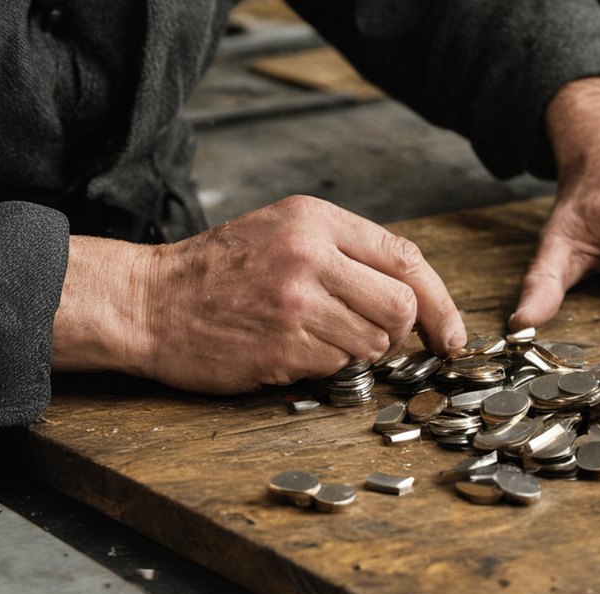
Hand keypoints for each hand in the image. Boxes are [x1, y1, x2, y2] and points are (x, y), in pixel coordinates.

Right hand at [52, 196, 464, 393]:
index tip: (450, 333)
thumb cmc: (218, 270)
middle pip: (402, 307)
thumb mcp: (283, 231)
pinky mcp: (283, 347)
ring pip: (374, 344)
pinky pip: (338, 367)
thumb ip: (346, 251)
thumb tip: (413, 295)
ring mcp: (297, 303)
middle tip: (373, 337)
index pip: (407, 259)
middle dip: (399, 333)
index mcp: (315, 220)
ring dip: (359, 352)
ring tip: (317, 337)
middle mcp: (311, 256)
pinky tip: (293, 350)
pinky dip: (328, 367)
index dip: (440, 302)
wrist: (148, 302)